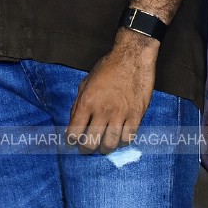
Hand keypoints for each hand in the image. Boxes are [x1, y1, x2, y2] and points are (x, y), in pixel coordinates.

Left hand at [66, 30, 157, 154]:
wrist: (132, 57)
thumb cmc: (107, 67)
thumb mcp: (86, 82)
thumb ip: (79, 104)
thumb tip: (74, 123)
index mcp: (87, 102)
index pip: (74, 133)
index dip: (71, 141)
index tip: (73, 142)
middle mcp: (102, 111)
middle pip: (91, 144)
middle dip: (86, 150)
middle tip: (87, 148)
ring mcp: (120, 114)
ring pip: (110, 145)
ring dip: (104, 149)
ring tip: (103, 146)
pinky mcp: (136, 115)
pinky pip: (128, 138)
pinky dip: (122, 142)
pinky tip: (119, 137)